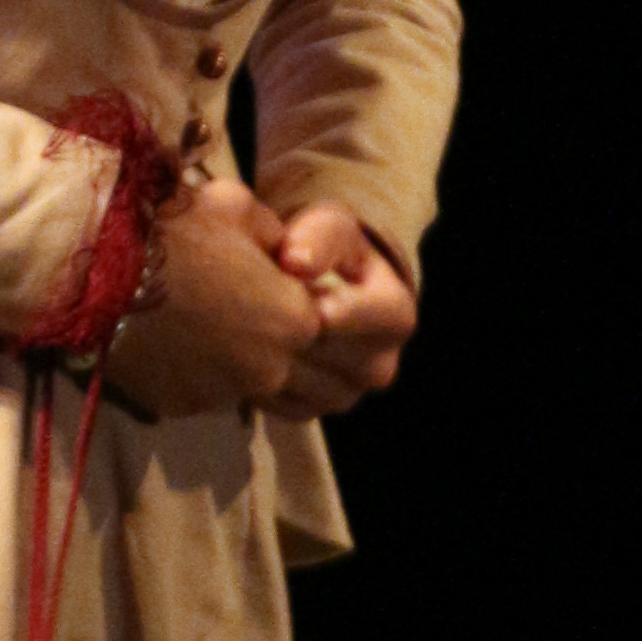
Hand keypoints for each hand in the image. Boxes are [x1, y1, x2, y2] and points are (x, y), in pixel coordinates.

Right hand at [104, 175, 318, 417]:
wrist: (95, 271)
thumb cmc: (172, 230)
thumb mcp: (237, 208)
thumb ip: (274, 236)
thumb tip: (284, 252)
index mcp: (296, 318)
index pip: (335, 330)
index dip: (319, 311)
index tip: (304, 297)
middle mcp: (271, 369)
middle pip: (315, 379)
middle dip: (308, 357)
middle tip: (283, 330)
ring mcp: (226, 394)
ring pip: (265, 394)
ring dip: (263, 374)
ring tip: (242, 345)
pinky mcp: (184, 406)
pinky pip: (212, 396)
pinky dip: (210, 378)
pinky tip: (191, 351)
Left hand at [266, 202, 417, 415]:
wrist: (320, 286)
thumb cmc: (328, 249)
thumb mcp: (330, 228)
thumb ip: (316, 237)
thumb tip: (295, 263)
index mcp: (396, 318)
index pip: (348, 319)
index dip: (310, 300)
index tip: (283, 282)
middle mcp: (380, 366)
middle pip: (320, 353)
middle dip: (285, 326)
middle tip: (252, 301)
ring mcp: (347, 395)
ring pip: (297, 384)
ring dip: (267, 353)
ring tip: (248, 321)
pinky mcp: (313, 412)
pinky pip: (276, 403)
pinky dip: (255, 376)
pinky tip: (245, 345)